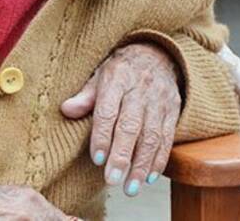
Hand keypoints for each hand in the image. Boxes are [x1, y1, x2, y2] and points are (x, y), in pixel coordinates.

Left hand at [60, 42, 180, 196]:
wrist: (158, 52)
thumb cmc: (122, 69)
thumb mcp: (100, 74)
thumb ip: (85, 95)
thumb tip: (66, 110)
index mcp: (119, 78)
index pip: (109, 110)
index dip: (103, 135)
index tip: (97, 159)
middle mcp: (141, 89)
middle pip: (132, 125)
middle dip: (122, 155)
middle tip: (112, 180)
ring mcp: (160, 100)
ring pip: (152, 135)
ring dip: (141, 164)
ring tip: (130, 187)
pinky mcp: (173, 109)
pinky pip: (168, 137)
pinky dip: (159, 159)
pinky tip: (149, 177)